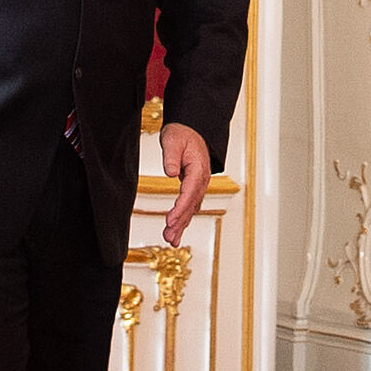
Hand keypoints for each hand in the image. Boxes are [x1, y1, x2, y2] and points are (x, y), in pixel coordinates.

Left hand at [159, 122, 211, 247]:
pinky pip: (189, 206)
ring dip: (181, 225)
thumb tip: (170, 172)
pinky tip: (175, 231)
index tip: (170, 220)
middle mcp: (201, 180)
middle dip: (180, 223)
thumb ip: (170, 156)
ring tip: (170, 240)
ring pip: (191, 209)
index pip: (189, 193)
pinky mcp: (193, 188)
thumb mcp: (172, 141)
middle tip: (169, 237)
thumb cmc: (182, 134)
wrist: (191, 129)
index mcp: (198, 169)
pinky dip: (183, 220)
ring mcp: (199, 185)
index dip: (180, 208)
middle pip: (191, 205)